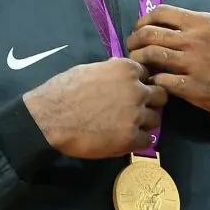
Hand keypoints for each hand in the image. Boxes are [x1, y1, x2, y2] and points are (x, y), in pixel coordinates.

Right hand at [23, 58, 166, 158]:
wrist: (49, 118)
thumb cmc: (63, 91)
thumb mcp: (90, 70)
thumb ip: (112, 73)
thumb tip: (121, 78)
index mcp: (126, 69)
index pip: (147, 74)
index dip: (141, 83)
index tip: (133, 91)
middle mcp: (136, 90)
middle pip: (160, 95)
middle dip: (151, 101)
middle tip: (137, 109)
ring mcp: (136, 115)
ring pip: (155, 119)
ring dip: (145, 122)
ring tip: (128, 126)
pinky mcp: (130, 138)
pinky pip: (147, 140)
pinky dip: (139, 140)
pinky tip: (128, 139)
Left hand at [127, 6, 209, 118]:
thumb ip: (200, 27)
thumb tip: (174, 27)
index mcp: (202, 22)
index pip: (160, 13)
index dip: (143, 21)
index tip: (139, 30)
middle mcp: (195, 39)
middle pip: (149, 33)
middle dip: (134, 41)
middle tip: (132, 50)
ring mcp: (194, 64)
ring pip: (151, 56)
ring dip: (139, 61)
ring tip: (138, 67)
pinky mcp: (196, 88)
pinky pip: (162, 82)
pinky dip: (154, 83)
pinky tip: (155, 85)